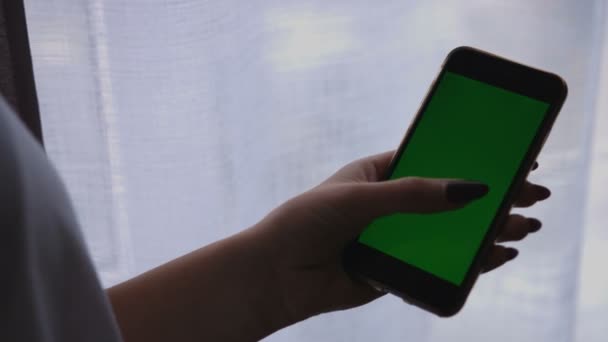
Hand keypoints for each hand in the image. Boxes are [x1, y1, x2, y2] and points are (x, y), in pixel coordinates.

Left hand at [253, 151, 549, 325]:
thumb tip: (470, 189)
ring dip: (485, 230)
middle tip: (531, 194)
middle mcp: (390, 204)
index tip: (510, 155)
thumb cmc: (305, 222)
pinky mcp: (395, 269)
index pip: (433, 159)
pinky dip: (466, 261)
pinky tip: (494, 257)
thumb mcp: (358, 199)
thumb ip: (411, 196)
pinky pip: (436, 263)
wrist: (275, 275)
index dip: (470, 156)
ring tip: (522, 227)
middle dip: (489, 196)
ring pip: (447, 232)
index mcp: (379, 173)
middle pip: (448, 197)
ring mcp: (394, 237)